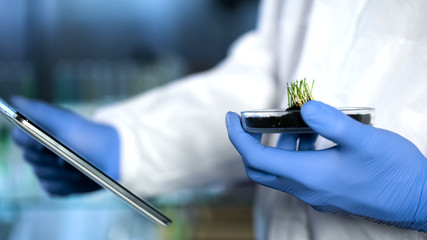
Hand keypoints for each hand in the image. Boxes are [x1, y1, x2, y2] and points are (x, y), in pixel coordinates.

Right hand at [11, 96, 119, 195]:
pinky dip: (67, 185)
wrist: (116, 157)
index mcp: (44, 133)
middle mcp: (44, 151)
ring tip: (79, 165)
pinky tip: (80, 177)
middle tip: (67, 154)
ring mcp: (51, 170)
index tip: (44, 143)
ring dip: (62, 172)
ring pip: (41, 175)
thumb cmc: (92, 136)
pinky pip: (52, 189)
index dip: (30, 142)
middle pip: (29, 159)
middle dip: (49, 157)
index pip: (19, 139)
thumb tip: (15, 99)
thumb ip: (39, 111)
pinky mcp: (60, 185)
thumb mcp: (66, 122)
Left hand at [226, 101, 426, 230]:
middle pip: (261, 169)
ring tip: (295, 122)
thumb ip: (330, 122)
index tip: (230, 116)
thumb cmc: (393, 171)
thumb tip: (303, 108)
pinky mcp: (327, 192)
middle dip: (251, 143)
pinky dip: (296, 153)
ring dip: (278, 145)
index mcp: (308, 176)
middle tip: (253, 121)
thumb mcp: (363, 139)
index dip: (238, 137)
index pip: (256, 158)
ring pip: (280, 171)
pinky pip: (298, 173)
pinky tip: (315, 136)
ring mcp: (316, 193)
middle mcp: (306, 188)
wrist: (418, 200)